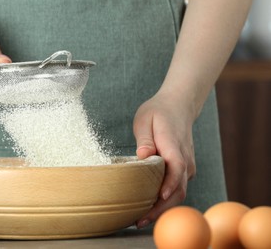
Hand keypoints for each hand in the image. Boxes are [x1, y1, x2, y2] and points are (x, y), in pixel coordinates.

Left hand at [133, 91, 196, 227]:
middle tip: (140, 220)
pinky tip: (149, 207)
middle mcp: (185, 158)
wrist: (178, 107)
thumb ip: (145, 138)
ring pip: (179, 192)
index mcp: (173, 143)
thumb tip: (143, 156)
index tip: (161, 196)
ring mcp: (187, 165)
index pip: (176, 166)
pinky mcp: (184, 170)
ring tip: (141, 220)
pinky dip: (165, 201)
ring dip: (163, 208)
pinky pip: (177, 188)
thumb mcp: (145, 119)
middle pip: (179, 187)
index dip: (170, 183)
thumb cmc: (158, 113)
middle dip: (161, 207)